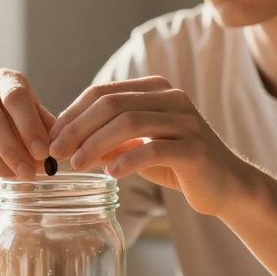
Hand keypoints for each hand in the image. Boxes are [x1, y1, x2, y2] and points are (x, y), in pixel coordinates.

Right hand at [0, 69, 55, 189]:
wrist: (6, 144)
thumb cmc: (30, 130)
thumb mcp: (44, 125)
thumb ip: (50, 134)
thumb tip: (57, 151)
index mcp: (6, 80)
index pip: (15, 97)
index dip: (29, 125)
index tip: (43, 153)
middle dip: (10, 149)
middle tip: (28, 173)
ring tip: (14, 181)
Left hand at [48, 76, 247, 215]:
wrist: (225, 186)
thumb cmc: (177, 165)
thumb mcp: (137, 148)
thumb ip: (107, 142)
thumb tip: (64, 144)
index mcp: (155, 90)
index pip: (103, 93)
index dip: (72, 114)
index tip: (51, 137)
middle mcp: (172, 98)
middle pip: (112, 104)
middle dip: (78, 128)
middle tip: (56, 152)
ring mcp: (185, 122)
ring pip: (129, 123)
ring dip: (96, 145)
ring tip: (77, 165)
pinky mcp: (194, 149)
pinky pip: (154, 150)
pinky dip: (127, 161)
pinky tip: (110, 175)